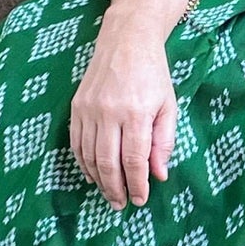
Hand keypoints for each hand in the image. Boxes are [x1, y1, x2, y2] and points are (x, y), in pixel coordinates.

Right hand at [70, 16, 177, 209]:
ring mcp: (89, 110)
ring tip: (110, 194)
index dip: (136, 184)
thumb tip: (158, 174)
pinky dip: (83, 163)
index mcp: (137, 113)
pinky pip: (76, 143)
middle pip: (108, 163)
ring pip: (89, 156)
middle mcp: (109, 113)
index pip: (134, 159)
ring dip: (98, 180)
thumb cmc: (153, 75)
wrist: (126, 41)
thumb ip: (164, 141)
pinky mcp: (76, 107)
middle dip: (115, 188)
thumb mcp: (169, 106)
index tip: (140, 199)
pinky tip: (93, 174)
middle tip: (122, 204)